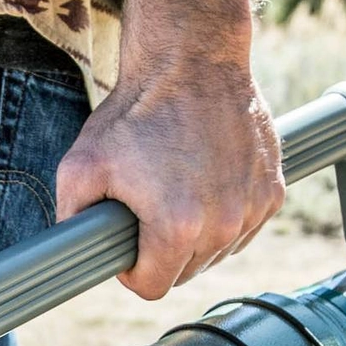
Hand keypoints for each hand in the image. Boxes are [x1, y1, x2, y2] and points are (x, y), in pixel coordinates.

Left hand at [56, 60, 284, 299]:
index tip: (126, 242)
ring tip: (177, 187)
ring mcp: (253, 208)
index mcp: (177, 227)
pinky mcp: (273, 190)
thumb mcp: (80, 166)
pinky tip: (206, 178)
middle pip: (185, 272)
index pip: (152, 286)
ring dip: (196, 233)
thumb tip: (75, 252)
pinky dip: (224, 213)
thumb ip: (72, 219)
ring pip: (217, 252)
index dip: (131, 269)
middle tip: (147, 204)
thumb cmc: (136, 111)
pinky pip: (243, 226)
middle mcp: (224, 224)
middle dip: (162, 249)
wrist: (192, 59)